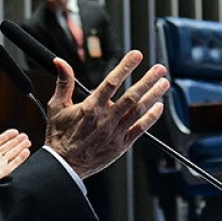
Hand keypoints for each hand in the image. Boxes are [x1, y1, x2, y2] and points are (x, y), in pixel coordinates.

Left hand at [0, 109, 31, 185]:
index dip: (7, 136)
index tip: (14, 131)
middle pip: (7, 147)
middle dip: (17, 141)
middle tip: (24, 136)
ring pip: (12, 154)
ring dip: (20, 147)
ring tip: (27, 141)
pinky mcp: (2, 173)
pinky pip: (14, 164)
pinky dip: (21, 158)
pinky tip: (26, 151)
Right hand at [44, 51, 168, 177]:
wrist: (64, 165)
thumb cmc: (60, 137)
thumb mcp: (57, 106)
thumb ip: (64, 82)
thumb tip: (60, 62)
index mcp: (91, 107)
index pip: (112, 82)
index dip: (125, 67)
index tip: (136, 55)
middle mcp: (106, 119)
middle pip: (131, 96)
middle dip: (148, 80)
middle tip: (160, 69)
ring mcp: (115, 132)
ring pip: (139, 111)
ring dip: (153, 96)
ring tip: (164, 84)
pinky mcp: (121, 144)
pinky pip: (140, 129)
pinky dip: (151, 118)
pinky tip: (159, 107)